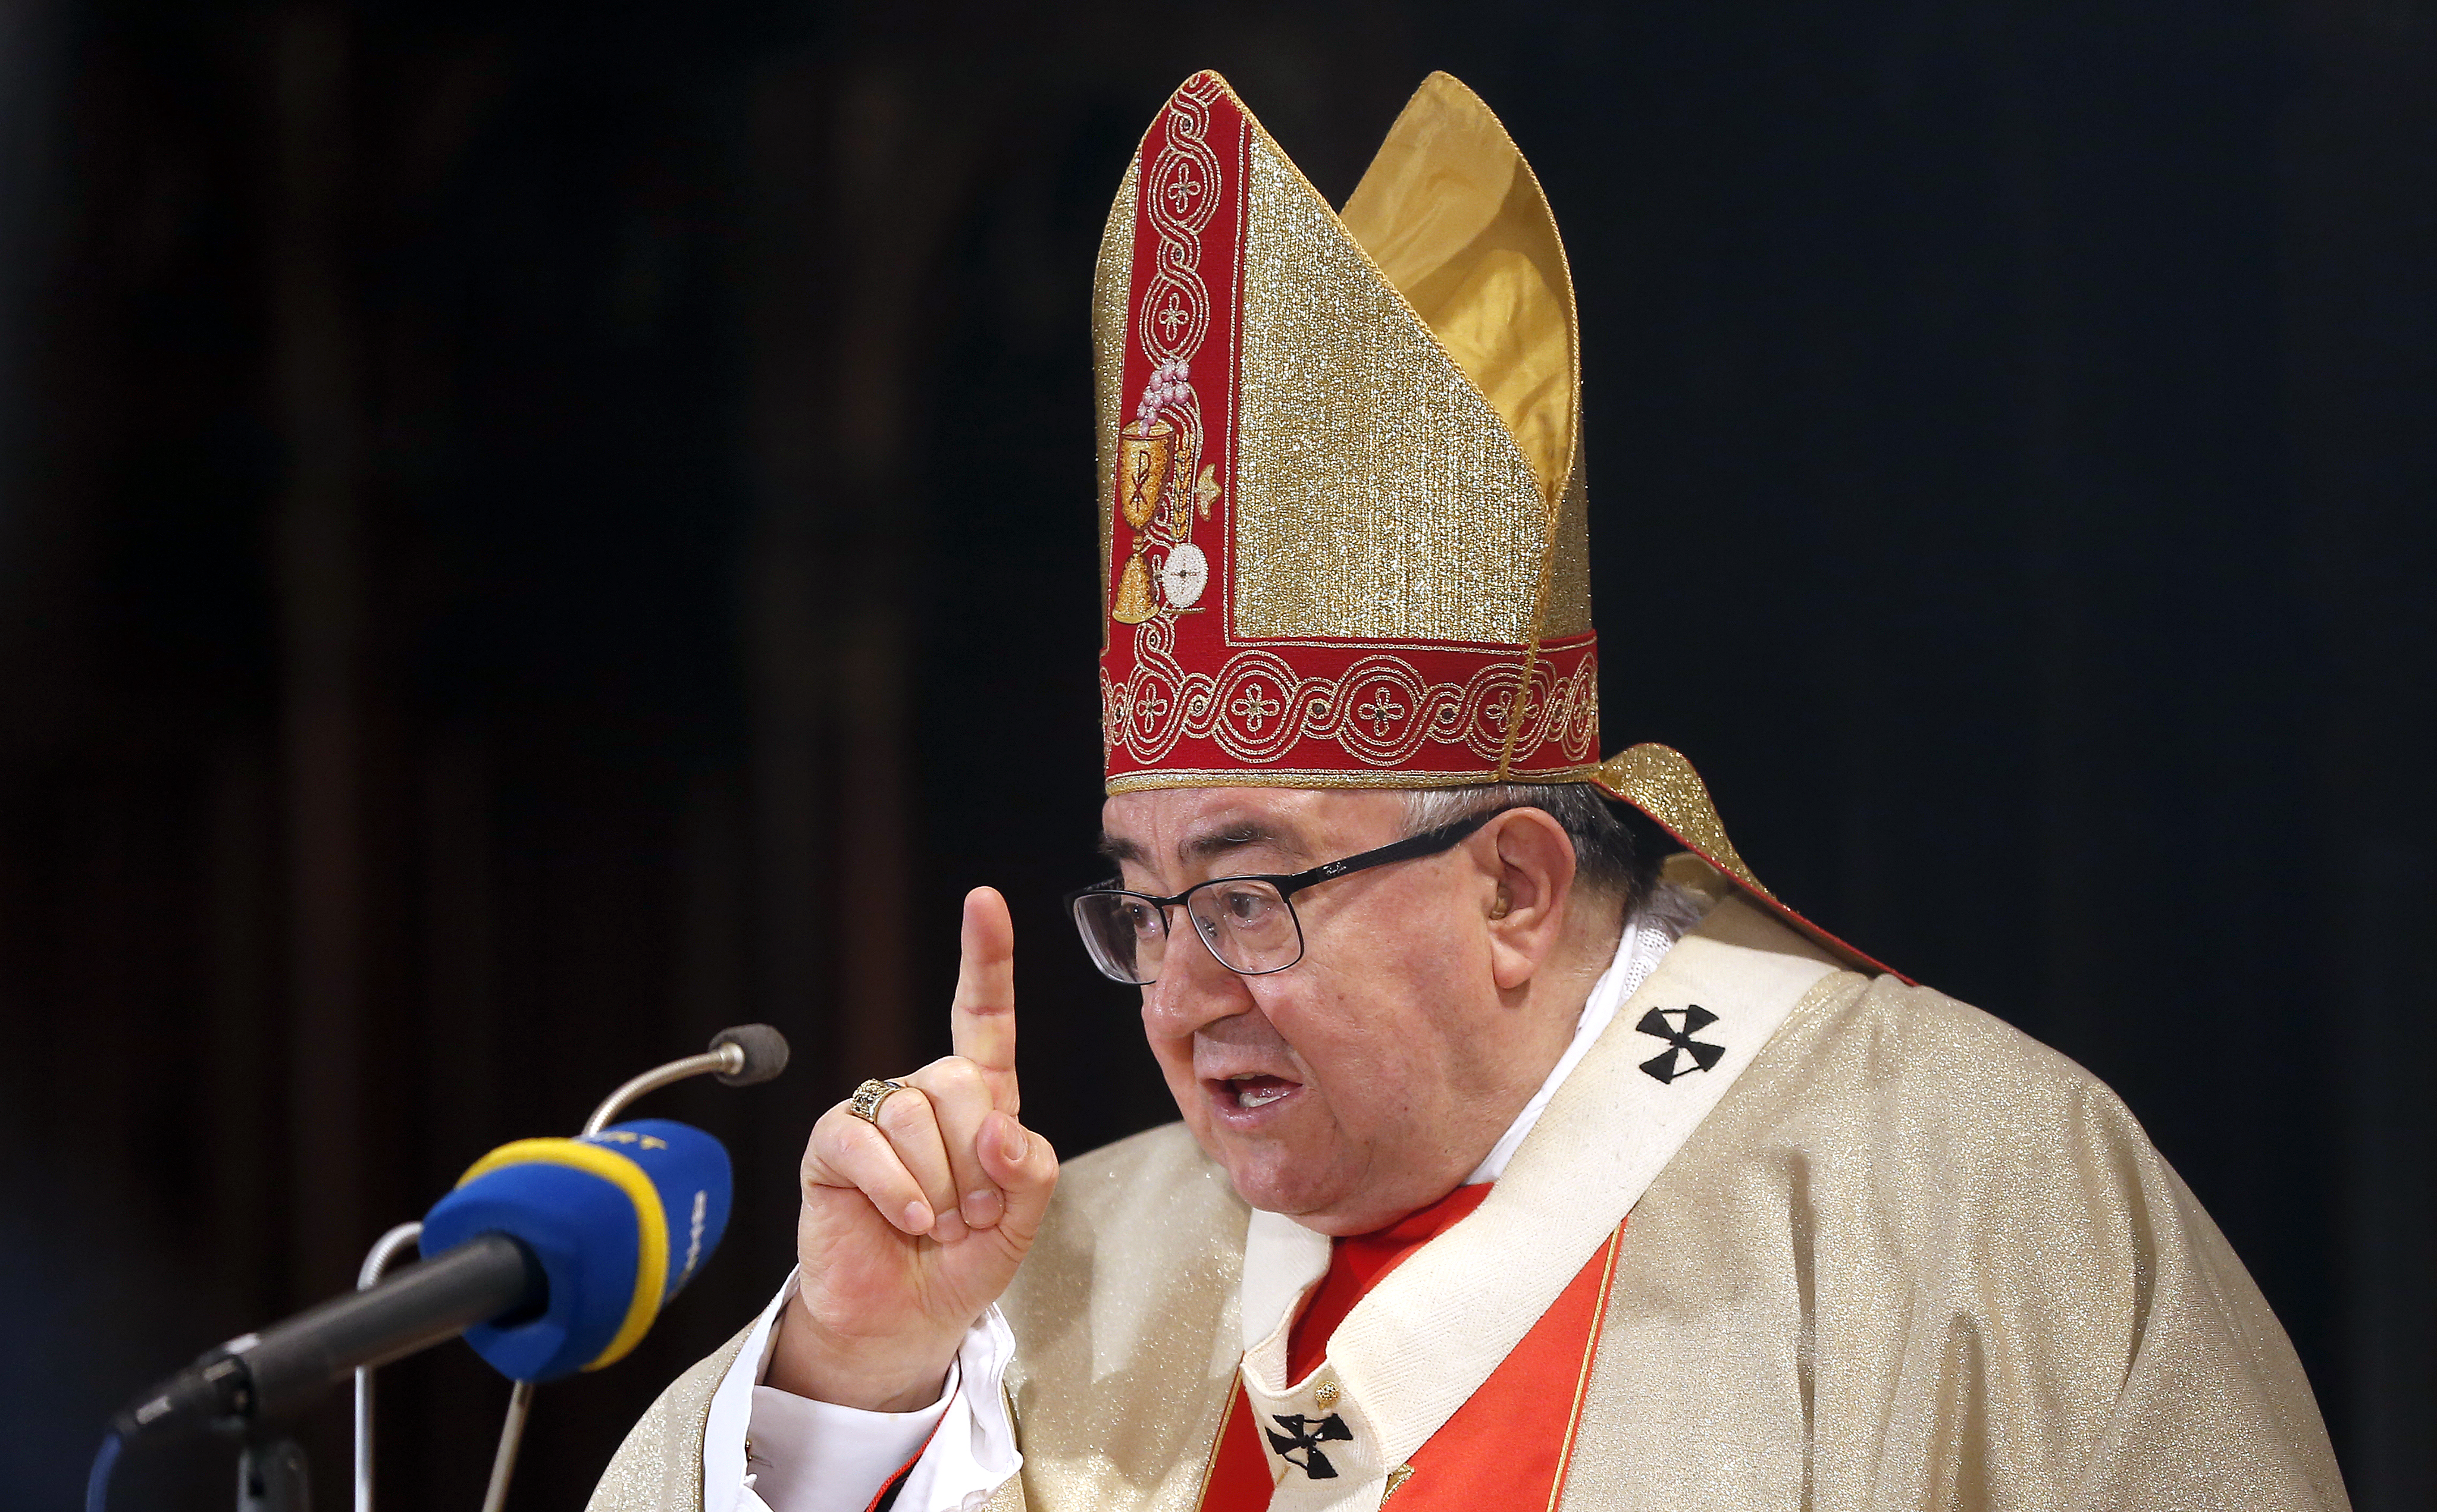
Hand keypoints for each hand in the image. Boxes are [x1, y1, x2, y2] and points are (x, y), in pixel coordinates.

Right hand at [766, 886, 1059, 1410]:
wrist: (907, 1319)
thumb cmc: (966, 1259)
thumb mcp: (1024, 1218)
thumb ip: (1032, 1168)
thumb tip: (1002, 1132)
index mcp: (983, 1097)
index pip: (985, 1016)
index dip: (985, 958)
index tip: (983, 901)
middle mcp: (927, 1095)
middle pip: (960, 1080)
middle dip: (979, 1159)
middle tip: (975, 1213)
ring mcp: (877, 1117)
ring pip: (916, 1113)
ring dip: (942, 1186)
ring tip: (939, 1223)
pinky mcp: (833, 1147)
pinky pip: (866, 1143)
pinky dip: (898, 1189)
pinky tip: (909, 1220)